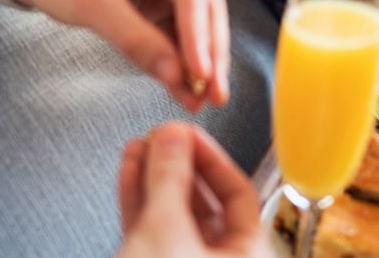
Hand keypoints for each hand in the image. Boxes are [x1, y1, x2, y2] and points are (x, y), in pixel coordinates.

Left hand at [0, 0, 227, 111]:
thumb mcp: (94, 6)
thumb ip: (136, 40)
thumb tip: (177, 77)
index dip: (199, 35)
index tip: (202, 75)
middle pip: (205, 6)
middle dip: (210, 53)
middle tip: (217, 95)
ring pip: (202, 22)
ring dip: (203, 61)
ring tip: (207, 100)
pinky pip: (184, 32)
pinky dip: (185, 61)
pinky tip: (189, 93)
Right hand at [117, 123, 270, 257]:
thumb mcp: (165, 229)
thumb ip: (169, 178)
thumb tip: (173, 137)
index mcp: (248, 255)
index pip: (239, 193)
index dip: (211, 157)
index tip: (187, 132)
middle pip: (204, 201)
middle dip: (176, 163)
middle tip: (161, 136)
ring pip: (173, 214)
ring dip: (153, 177)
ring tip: (139, 145)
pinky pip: (152, 229)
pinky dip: (140, 200)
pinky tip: (130, 169)